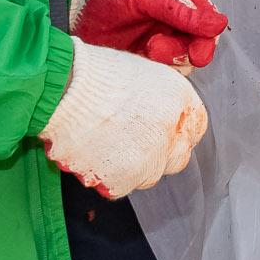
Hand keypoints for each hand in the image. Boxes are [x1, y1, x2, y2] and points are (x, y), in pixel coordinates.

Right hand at [39, 40, 208, 198]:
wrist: (64, 88)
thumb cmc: (94, 74)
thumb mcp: (143, 72)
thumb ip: (160, 98)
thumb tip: (160, 112)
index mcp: (180, 100)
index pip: (195, 128)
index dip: (177, 132)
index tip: (163, 134)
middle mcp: (172, 131)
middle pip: (177, 157)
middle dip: (159, 154)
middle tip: (131, 144)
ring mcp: (149, 159)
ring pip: (148, 175)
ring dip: (132, 167)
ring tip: (104, 145)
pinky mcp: (123, 180)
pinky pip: (119, 186)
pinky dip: (106, 177)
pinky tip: (91, 155)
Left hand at [69, 0, 230, 70]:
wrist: (71, 7)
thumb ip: (179, 9)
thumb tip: (219, 24)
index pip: (208, 19)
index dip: (208, 36)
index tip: (199, 50)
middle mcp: (176, 20)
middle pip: (199, 43)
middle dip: (187, 51)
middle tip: (162, 51)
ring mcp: (162, 40)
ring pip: (183, 59)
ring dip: (170, 59)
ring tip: (147, 49)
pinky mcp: (146, 59)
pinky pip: (162, 70)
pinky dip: (156, 70)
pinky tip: (140, 60)